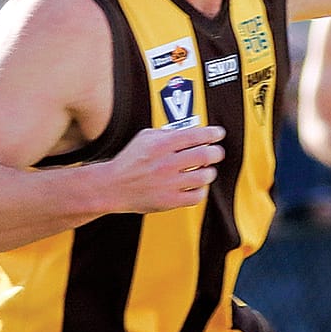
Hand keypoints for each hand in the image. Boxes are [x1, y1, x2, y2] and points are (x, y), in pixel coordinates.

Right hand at [97, 121, 224, 214]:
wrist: (112, 187)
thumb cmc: (129, 162)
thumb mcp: (144, 138)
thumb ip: (167, 133)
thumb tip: (190, 131)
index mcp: (161, 145)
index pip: (196, 135)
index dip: (212, 133)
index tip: (218, 134)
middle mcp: (167, 164)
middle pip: (205, 155)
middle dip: (216, 152)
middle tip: (216, 152)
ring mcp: (169, 183)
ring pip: (205, 176)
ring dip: (209, 171)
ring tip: (205, 170)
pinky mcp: (170, 201)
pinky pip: (197, 196)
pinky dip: (201, 190)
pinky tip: (196, 185)